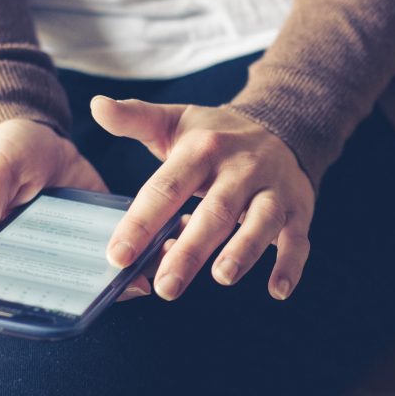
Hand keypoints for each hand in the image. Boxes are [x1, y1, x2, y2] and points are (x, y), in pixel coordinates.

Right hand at [0, 119, 150, 300]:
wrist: (41, 134)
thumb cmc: (7, 153)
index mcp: (18, 249)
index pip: (34, 285)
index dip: (55, 300)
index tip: (80, 307)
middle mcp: (53, 254)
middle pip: (77, 284)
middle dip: (105, 290)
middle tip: (134, 286)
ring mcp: (83, 241)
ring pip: (107, 267)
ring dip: (132, 270)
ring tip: (159, 269)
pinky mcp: (107, 222)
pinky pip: (129, 240)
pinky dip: (148, 244)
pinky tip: (169, 240)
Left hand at [91, 96, 314, 300]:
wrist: (281, 124)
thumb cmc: (215, 134)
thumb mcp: (174, 121)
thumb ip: (134, 118)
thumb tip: (96, 105)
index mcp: (202, 150)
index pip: (166, 187)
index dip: (141, 222)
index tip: (118, 255)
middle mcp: (239, 169)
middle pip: (214, 211)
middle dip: (190, 250)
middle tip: (165, 286)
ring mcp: (271, 189)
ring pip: (260, 221)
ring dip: (243, 250)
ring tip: (221, 277)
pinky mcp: (298, 208)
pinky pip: (297, 238)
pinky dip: (290, 264)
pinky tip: (277, 290)